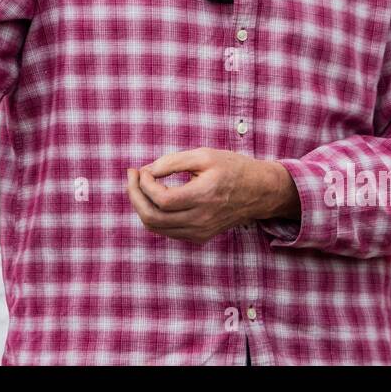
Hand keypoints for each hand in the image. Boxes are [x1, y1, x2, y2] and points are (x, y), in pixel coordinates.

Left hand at [126, 149, 296, 244]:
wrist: (259, 191)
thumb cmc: (232, 168)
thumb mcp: (204, 155)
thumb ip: (172, 162)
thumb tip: (145, 171)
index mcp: (204, 196)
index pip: (161, 200)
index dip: (144, 184)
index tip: (141, 169)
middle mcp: (201, 219)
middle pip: (153, 218)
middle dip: (134, 196)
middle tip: (131, 176)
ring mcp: (200, 232)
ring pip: (156, 227)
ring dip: (141, 206)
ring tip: (139, 185)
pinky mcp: (199, 236)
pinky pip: (166, 231)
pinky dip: (154, 215)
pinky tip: (154, 197)